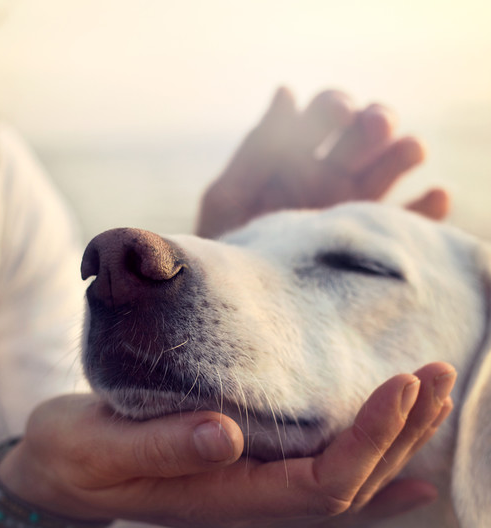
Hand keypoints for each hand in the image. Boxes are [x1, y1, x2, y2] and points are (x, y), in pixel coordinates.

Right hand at [0, 362, 454, 527]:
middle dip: (399, 435)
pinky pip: (321, 488)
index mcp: (219, 499)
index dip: (367, 440)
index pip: (319, 484)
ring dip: (394, 445)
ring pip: (343, 487)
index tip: (400, 385)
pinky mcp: (242, 477)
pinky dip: (371, 475)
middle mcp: (246, 506)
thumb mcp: (100, 447)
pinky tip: (406, 470)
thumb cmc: (72, 457)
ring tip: (433, 398)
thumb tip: (228, 434)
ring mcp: (247, 496)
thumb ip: (160, 446)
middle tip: (436, 375)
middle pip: (348, 488)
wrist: (55, 476)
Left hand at [197, 88, 450, 238]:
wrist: (239, 303)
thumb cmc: (225, 248)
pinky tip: (433, 197)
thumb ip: (256, 149)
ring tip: (408, 152)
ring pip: (395, 165)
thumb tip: (286, 91)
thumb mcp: (229, 198)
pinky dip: (429, 207)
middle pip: (367, 132)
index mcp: (296, 155)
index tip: (338, 113)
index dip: (335, 107)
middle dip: (374, 122)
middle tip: (372, 127)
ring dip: (405, 151)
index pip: (326, 113)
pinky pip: (414, 221)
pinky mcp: (376, 240)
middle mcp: (332, 174)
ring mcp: (357, 206)